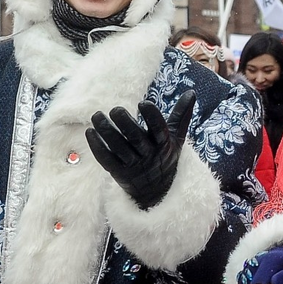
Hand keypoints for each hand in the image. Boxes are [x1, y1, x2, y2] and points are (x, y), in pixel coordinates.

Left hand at [86, 92, 195, 209]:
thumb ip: (181, 114)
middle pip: (136, 139)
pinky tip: (90, 132)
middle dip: (125, 123)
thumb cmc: (165, 156)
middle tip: (115, 109)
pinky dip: (97, 146)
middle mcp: (149, 155)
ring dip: (106, 131)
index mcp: (164, 144)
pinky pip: (106, 160)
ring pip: (118, 148)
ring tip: (97, 116)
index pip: (159, 129)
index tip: (143, 103)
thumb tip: (191, 92)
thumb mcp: (176, 137)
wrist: (158, 191)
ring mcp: (134, 165)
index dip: (152, 117)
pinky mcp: (119, 174)